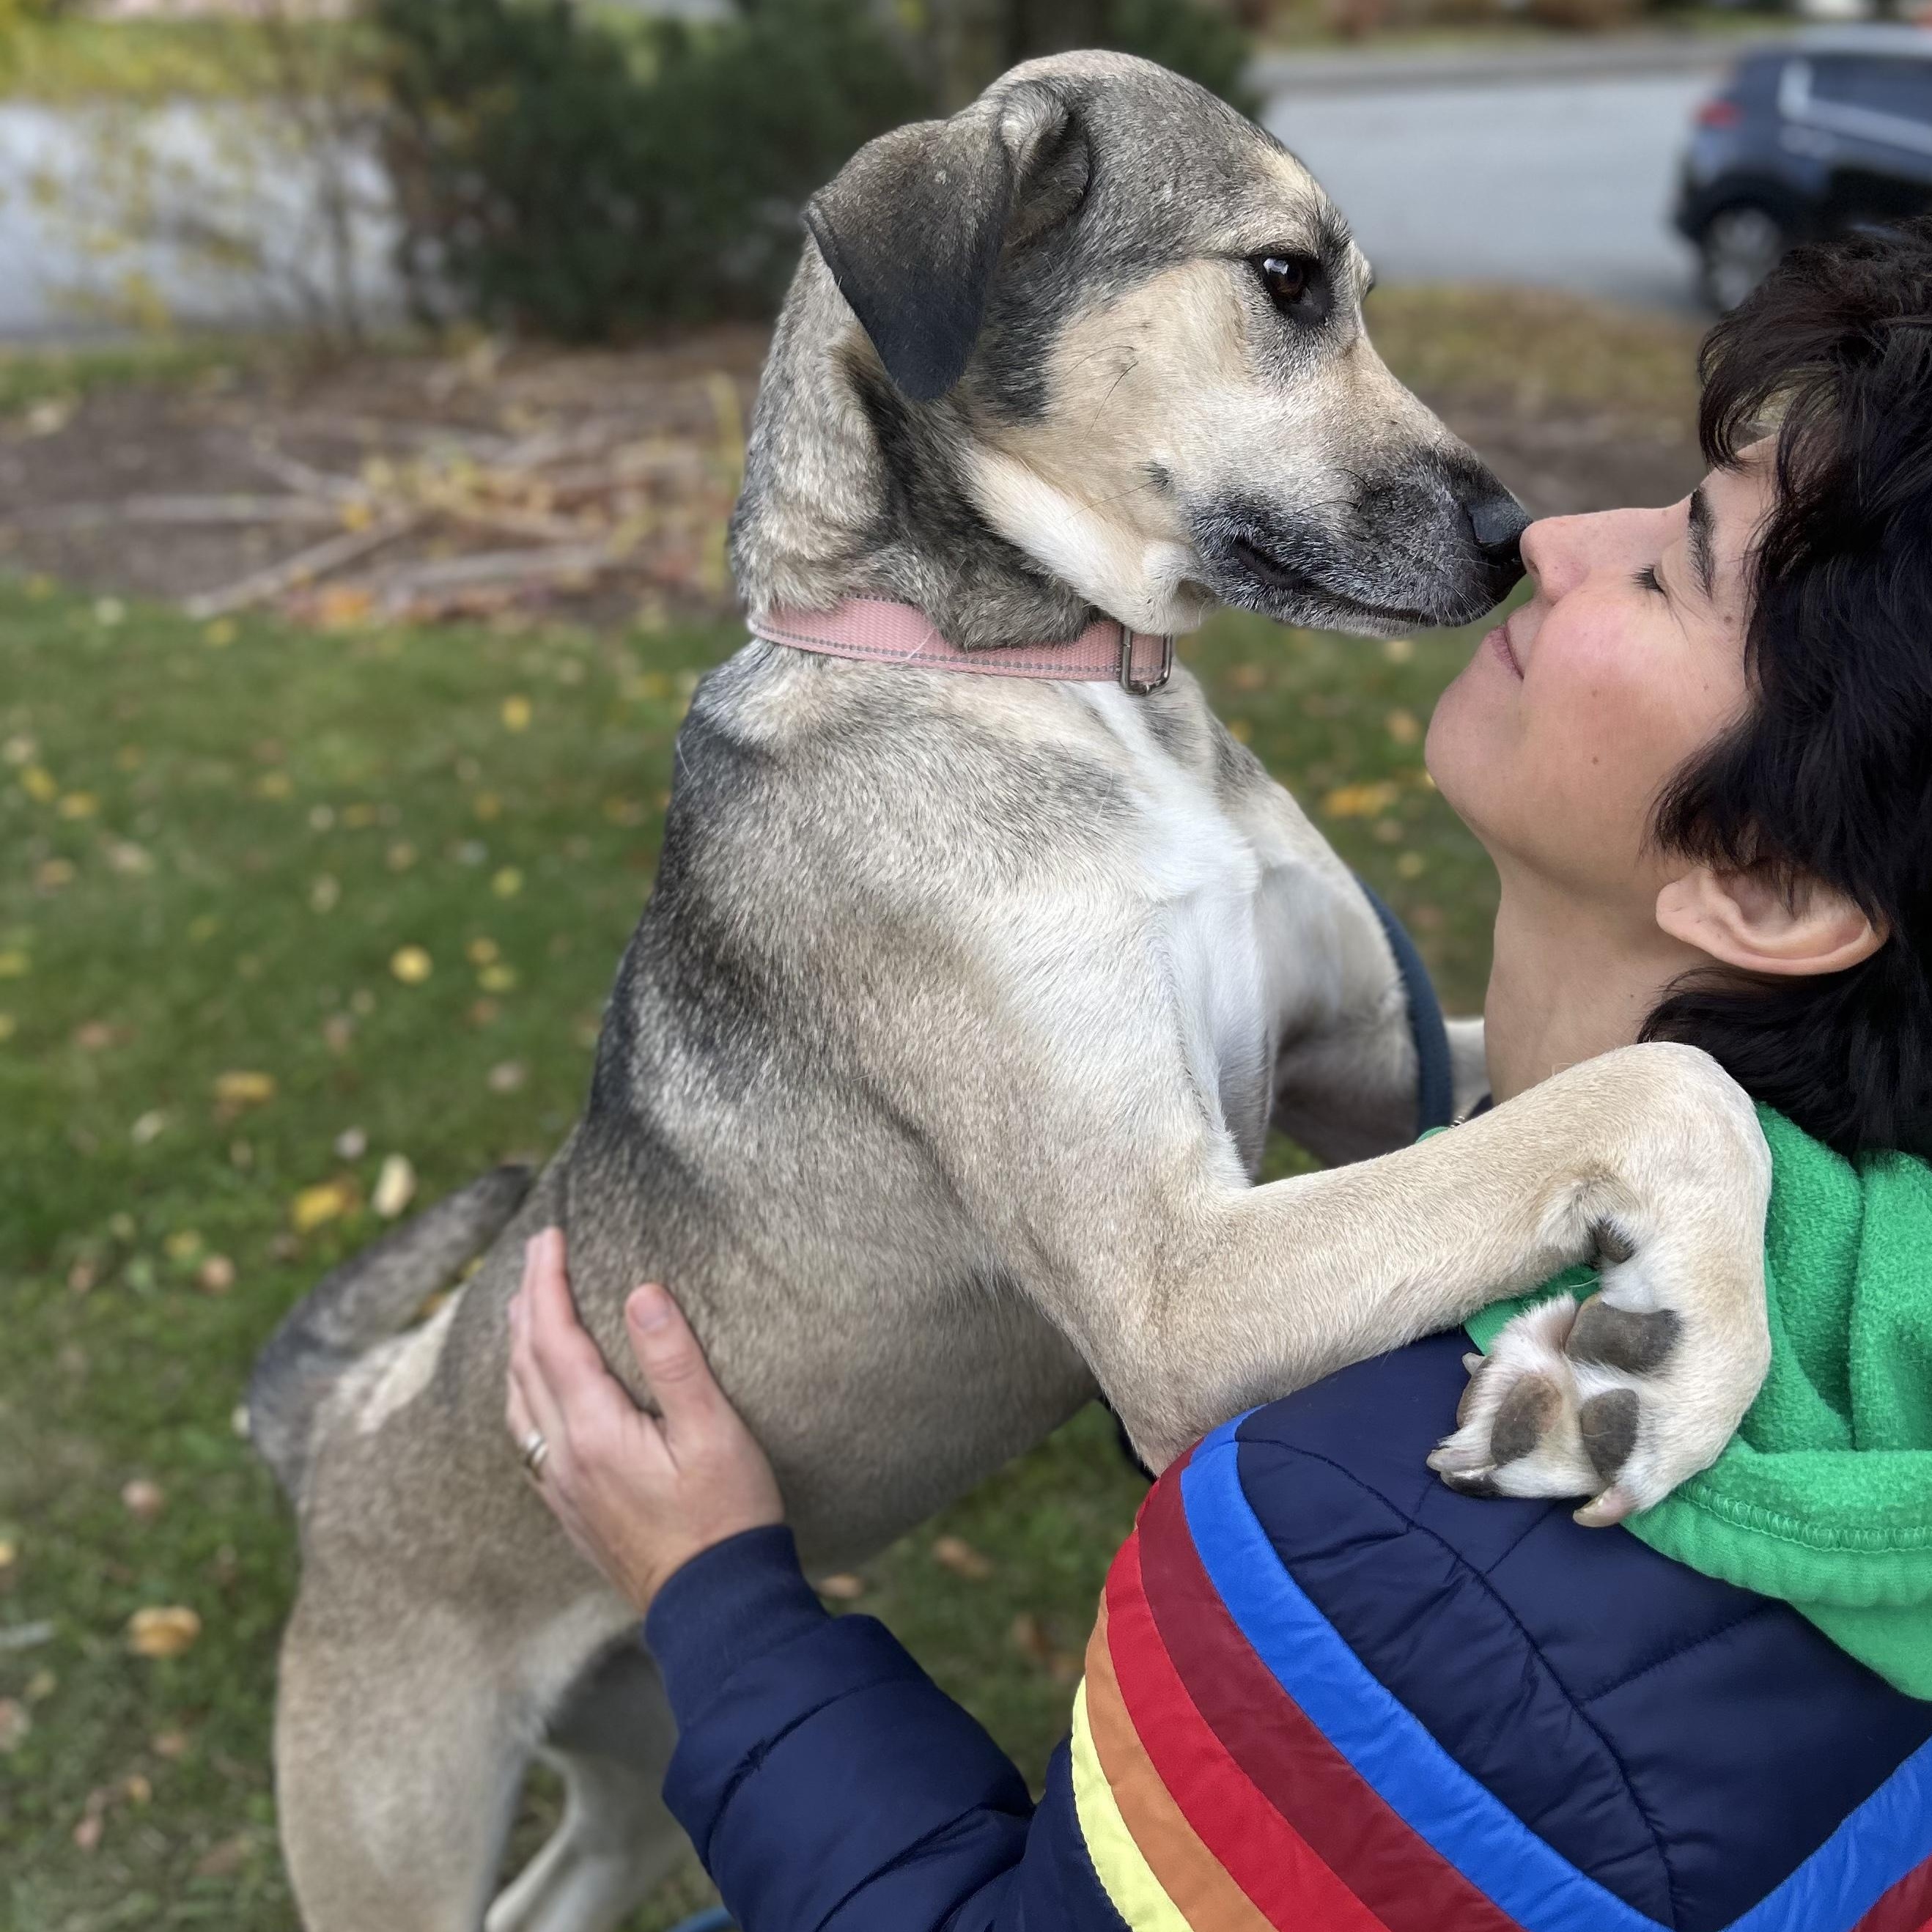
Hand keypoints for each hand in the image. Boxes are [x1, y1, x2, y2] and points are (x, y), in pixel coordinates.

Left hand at [506, 1227, 784, 1612]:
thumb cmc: (728, 1516)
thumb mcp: (714, 1431)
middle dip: (527, 1301)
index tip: (549, 1235)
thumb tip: (640, 1293)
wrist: (716, 1609)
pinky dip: (523, 1390)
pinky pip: (527, 1435)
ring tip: (525, 1307)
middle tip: (537, 1252)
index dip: (548, 1282)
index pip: (553, 1337)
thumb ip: (674, 1360)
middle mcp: (564, 1458)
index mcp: (595, 1431)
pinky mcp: (571, 1510)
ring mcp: (562, 1488)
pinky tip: (536, 1389)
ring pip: (518, 1402)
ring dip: (517, 1345)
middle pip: (525, 1363)